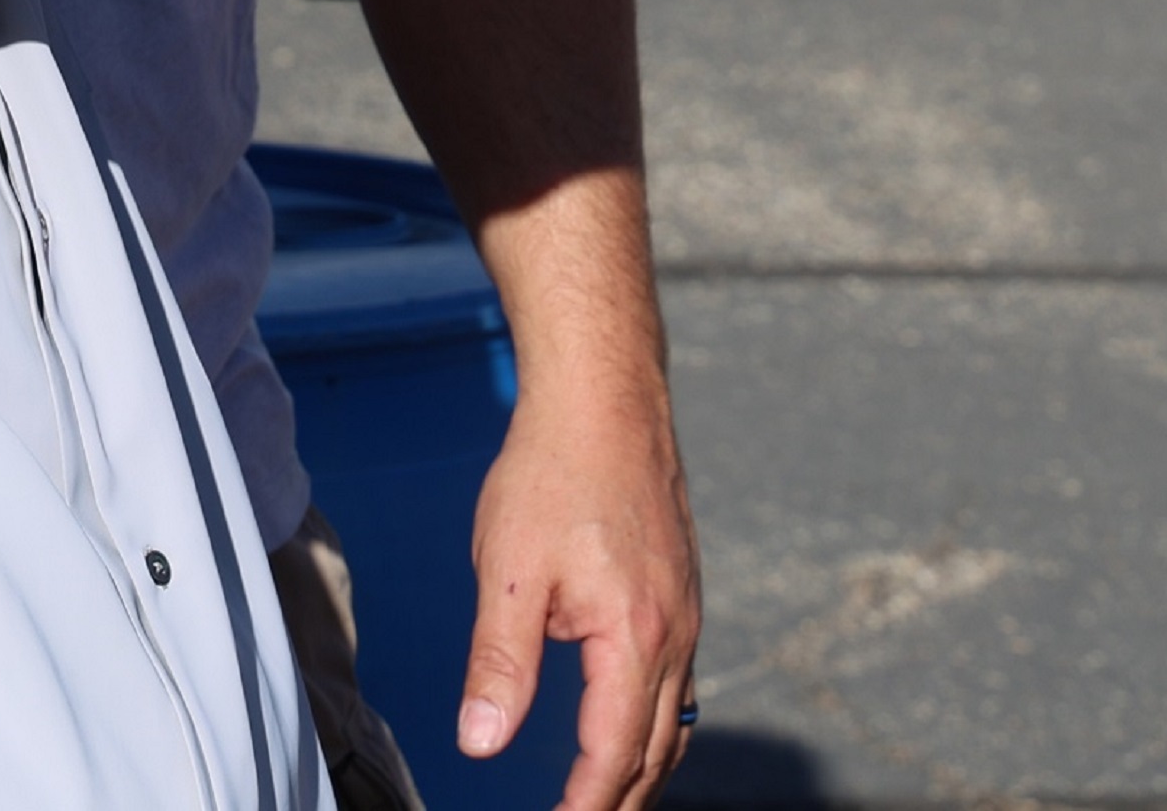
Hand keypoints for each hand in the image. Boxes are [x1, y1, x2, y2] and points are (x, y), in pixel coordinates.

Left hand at [459, 375, 700, 810]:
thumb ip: (500, 665)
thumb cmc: (552, 474)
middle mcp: (674, 634)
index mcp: (635, 638)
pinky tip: (630, 725)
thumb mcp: (508, 573)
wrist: (605, 397)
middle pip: (654, 751)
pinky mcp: (680, 590)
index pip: (612, 755)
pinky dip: (655, 724)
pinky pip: (679, 682)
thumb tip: (482, 742)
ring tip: (608, 800)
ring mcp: (685, 612)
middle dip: (619, 803)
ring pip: (674, 720)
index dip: (584, 807)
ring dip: (642, 771)